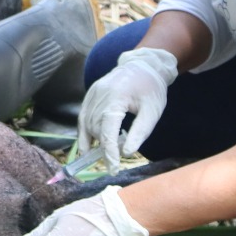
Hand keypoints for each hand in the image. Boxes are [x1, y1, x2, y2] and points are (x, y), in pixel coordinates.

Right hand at [77, 46, 178, 169]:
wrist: (143, 66)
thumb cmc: (151, 89)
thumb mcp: (152, 112)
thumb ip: (140, 132)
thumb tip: (127, 153)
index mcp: (116, 98)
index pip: (107, 130)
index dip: (108, 151)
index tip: (113, 169)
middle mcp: (99, 95)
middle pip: (95, 128)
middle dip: (102, 149)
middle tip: (114, 164)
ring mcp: (91, 94)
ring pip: (87, 124)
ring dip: (94, 141)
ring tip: (106, 154)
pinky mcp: (89, 95)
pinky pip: (82, 117)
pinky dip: (84, 133)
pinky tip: (87, 147)